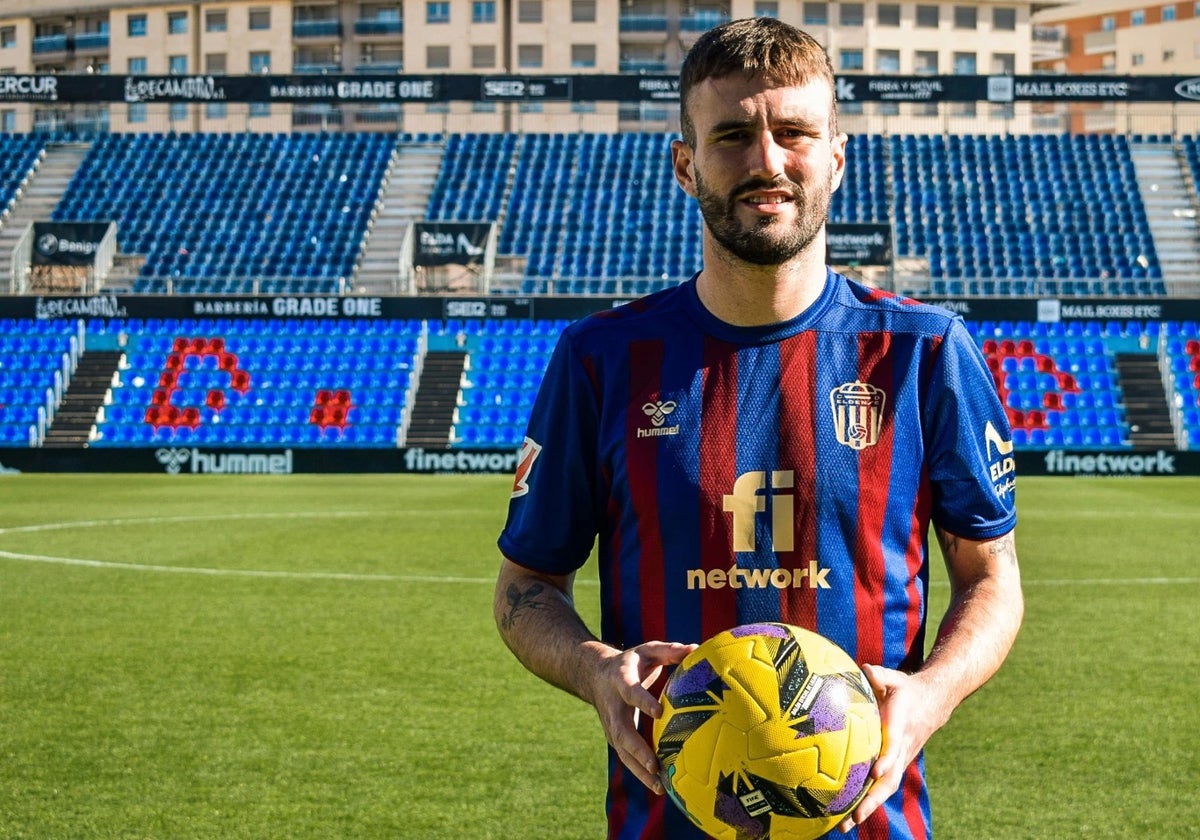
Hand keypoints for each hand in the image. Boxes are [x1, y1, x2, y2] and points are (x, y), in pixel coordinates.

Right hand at [585, 641, 697, 794]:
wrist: (595, 675)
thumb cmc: (631, 662)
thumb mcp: (647, 651)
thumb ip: (670, 650)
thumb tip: (697, 648)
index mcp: (621, 680)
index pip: (631, 691)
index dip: (643, 700)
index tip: (658, 712)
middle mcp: (613, 706)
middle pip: (622, 731)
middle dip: (637, 749)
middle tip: (654, 765)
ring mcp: (611, 725)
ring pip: (622, 751)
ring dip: (639, 769)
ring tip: (659, 786)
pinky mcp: (614, 738)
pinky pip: (626, 758)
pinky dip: (640, 773)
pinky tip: (659, 787)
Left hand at [839, 663, 947, 832]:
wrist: (933, 702)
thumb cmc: (906, 689)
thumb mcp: (895, 679)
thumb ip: (880, 675)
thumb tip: (865, 669)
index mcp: (901, 727)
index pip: (894, 746)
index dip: (886, 759)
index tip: (875, 771)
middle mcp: (902, 749)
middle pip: (889, 779)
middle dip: (873, 799)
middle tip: (855, 815)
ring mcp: (901, 760)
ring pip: (885, 788)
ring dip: (867, 807)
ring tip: (846, 826)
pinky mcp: (897, 765)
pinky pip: (883, 786)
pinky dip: (868, 801)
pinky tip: (847, 815)